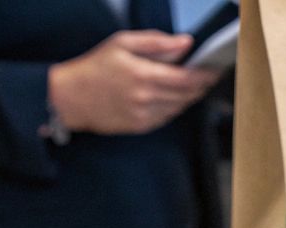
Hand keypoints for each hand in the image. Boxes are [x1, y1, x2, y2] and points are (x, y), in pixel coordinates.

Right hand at [47, 31, 219, 135]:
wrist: (70, 97)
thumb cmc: (95, 66)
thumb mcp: (122, 43)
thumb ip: (156, 42)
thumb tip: (186, 43)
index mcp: (143, 75)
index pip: (187, 79)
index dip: (205, 75)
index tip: (215, 68)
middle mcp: (146, 98)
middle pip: (188, 94)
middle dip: (201, 85)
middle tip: (208, 75)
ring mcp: (144, 115)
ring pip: (180, 107)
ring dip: (189, 96)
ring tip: (191, 83)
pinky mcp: (141, 126)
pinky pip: (167, 116)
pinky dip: (174, 106)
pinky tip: (171, 95)